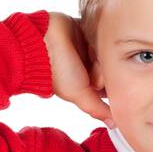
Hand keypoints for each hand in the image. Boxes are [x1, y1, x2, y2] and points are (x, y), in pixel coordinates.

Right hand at [44, 12, 113, 126]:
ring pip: (108, 48)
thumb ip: (97, 108)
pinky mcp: (87, 27)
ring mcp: (88, 44)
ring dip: (99, 53)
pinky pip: (103, 32)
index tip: (97, 84)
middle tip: (91, 71)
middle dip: (103, 69)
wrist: (39, 44)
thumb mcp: (78, 94)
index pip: (110, 80)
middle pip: (111, 64)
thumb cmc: (55, 72)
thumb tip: (114, 124)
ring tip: (86, 55)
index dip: (108, 83)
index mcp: (87, 78)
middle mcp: (89, 62)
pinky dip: (97, 38)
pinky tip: (87, 41)